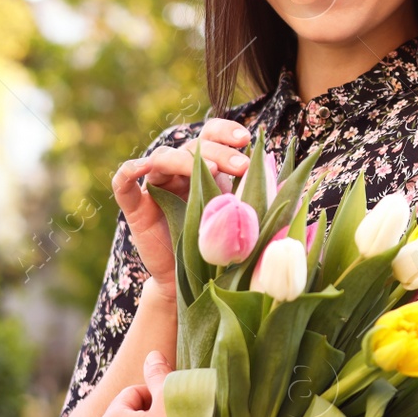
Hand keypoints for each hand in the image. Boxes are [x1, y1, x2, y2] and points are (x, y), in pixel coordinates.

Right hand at [113, 118, 252, 288]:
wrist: (189, 285)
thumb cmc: (218, 251)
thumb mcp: (241, 220)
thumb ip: (257, 200)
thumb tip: (293, 187)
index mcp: (205, 169)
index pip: (212, 135)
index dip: (226, 131)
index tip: (248, 139)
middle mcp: (179, 172)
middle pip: (193, 145)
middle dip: (219, 150)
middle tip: (243, 165)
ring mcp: (156, 187)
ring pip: (164, 157)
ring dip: (187, 159)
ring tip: (214, 170)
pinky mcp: (135, 207)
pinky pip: (124, 181)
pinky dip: (130, 170)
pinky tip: (143, 168)